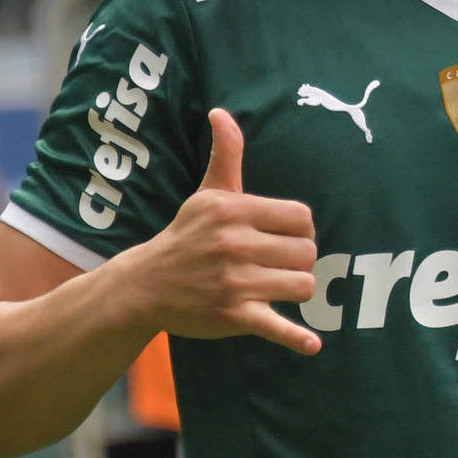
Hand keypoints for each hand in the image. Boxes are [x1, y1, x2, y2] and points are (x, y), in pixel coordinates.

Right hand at [123, 110, 320, 353]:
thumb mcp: (206, 194)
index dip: (300, 230)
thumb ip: (226, 154)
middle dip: (297, 259)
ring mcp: (234, 282)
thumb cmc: (186, 236)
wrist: (145, 285)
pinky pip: (275, 327)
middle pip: (307, 252)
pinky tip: (311, 344)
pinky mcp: (232, 315)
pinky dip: (295, 338)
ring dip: (296, 289)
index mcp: (233, 211)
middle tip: (275, 264)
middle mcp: (234, 244)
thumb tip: (221, 112)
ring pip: (303, 285)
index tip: (283, 237)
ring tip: (275, 287)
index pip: (302, 217)